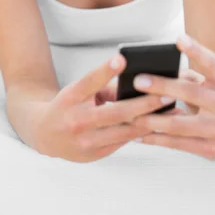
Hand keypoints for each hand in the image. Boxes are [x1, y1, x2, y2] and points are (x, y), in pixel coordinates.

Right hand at [34, 54, 171, 162]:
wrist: (44, 134)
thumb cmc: (68, 105)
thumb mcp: (79, 90)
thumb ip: (105, 86)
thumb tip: (136, 85)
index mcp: (71, 97)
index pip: (90, 81)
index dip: (106, 70)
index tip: (122, 59)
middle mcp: (77, 120)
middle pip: (116, 112)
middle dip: (144, 103)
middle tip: (166, 94)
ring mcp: (85, 141)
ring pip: (124, 131)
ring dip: (150, 121)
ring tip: (171, 111)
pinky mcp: (94, 155)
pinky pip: (122, 142)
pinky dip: (140, 133)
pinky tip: (158, 125)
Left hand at [131, 35, 214, 160]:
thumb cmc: (214, 97)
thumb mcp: (210, 83)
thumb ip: (187, 77)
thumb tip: (150, 76)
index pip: (211, 63)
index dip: (196, 50)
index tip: (178, 39)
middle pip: (190, 92)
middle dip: (162, 86)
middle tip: (137, 81)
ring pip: (179, 123)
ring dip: (152, 119)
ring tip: (131, 113)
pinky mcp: (212, 150)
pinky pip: (177, 144)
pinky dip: (156, 139)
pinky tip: (138, 134)